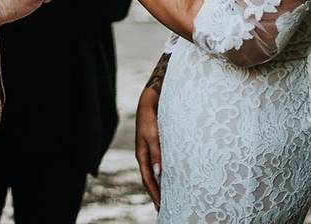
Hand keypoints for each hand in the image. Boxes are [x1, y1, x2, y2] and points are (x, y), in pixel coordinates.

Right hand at [135, 85, 161, 209]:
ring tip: (167, 198)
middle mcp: (145, 155)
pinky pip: (158, 165)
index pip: (147, 179)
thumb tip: (158, 173)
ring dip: (159, 185)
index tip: (160, 206)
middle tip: (163, 208)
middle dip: (156, 193)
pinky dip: (163, 175)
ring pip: (154, 173)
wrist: (150, 102)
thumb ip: (156, 154)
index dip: (153, 193)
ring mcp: (149, 151)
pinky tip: (169, 178)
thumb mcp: (153, 136)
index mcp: (141, 154)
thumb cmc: (151, 118)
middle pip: (149, 179)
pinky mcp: (156, 146)